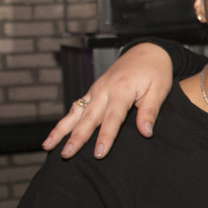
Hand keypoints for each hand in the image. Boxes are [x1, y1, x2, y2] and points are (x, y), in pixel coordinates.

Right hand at [42, 43, 173, 158]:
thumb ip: (150, 112)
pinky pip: (76, 107)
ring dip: (61, 130)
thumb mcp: (159, 91)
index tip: (99, 154)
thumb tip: (146, 133)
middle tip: (66, 155)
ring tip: (48, 146)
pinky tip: (55, 134)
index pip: (112, 118)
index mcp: (122, 89)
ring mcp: (96, 90)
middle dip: (76, 138)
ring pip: (76, 112)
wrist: (147, 52)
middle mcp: (104, 90)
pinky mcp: (93, 91)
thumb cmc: (156, 72)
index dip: (106, 137)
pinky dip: (65, 121)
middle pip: (88, 118)